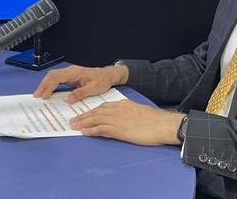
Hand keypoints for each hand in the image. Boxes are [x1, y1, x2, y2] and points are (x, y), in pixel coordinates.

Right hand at [33, 64, 127, 103]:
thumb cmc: (102, 80)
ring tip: (39, 95)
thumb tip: (68, 99)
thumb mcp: (94, 88)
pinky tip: (48, 93)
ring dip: (45, 85)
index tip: (43, 95)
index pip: (56, 77)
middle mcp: (70, 71)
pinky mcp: (70, 77)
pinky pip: (57, 80)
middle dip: (43, 85)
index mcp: (74, 72)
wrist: (107, 76)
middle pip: (52, 75)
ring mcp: (69, 74)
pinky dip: (51, 86)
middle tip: (37, 96)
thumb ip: (81, 93)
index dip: (48, 86)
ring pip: (53, 77)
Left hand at [70, 99, 184, 145]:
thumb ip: (128, 113)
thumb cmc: (156, 120)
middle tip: (73, 120)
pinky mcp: (120, 130)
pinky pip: (101, 129)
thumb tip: (123, 118)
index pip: (103, 106)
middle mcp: (118, 109)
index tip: (84, 114)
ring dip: (83, 123)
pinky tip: (84, 132)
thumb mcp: (139, 111)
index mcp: (123, 104)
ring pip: (96, 119)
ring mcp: (118, 119)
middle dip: (84, 116)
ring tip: (74, 126)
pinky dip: (92, 130)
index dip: (92, 111)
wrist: (163, 124)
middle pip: (96, 112)